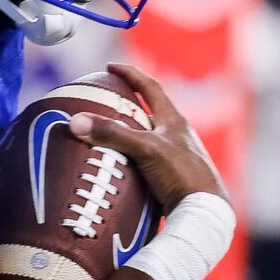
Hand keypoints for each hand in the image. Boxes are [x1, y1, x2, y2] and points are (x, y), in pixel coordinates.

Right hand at [69, 63, 228, 211]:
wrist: (204, 212)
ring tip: (106, 138)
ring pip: (147, 140)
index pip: (150, 87)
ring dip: (127, 136)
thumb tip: (76, 122)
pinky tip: (116, 171)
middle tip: (105, 103)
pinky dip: (129, 162)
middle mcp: (176, 136)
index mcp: (174, 120)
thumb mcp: (145, 149)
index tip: (111, 67)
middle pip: (149, 113)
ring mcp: (175, 158)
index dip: (131, 74)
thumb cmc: (182, 175)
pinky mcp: (171, 179)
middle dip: (127, 106)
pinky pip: (145, 164)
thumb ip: (112, 134)